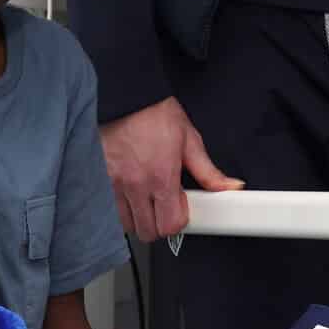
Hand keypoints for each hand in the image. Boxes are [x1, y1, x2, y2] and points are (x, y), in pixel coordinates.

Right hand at [99, 96, 240, 240]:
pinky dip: (120, 211)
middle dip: (160, 224)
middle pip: (149, 231)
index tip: (181, 205)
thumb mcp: (190, 140)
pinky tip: (130, 196)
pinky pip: (109, 212)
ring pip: (127, 225)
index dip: (179, 219)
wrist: (126, 97)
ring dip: (139, 219)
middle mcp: (136, 185)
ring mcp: (114, 185)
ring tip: (147, 200)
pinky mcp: (99, 180)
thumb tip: (230, 187)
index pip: (171, 225)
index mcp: (161, 177)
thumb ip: (208, 171)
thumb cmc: (156, 114)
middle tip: (164, 205)